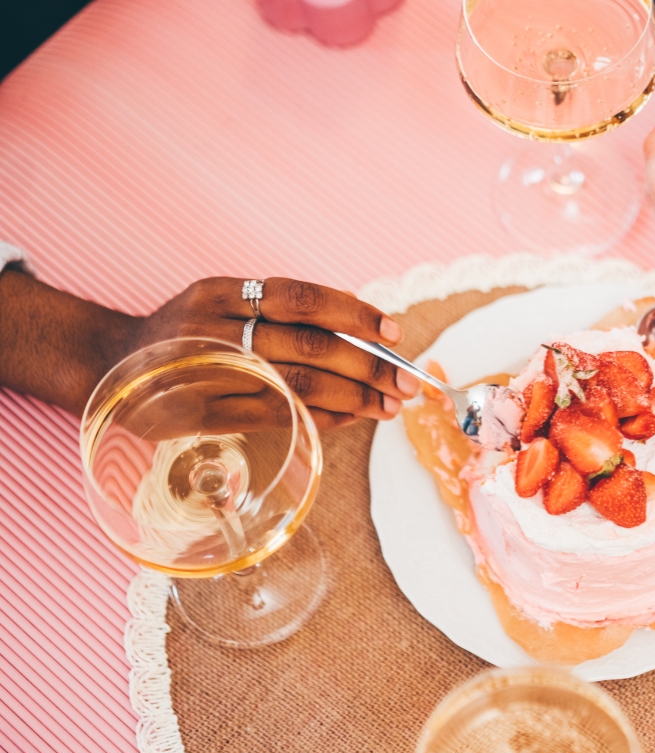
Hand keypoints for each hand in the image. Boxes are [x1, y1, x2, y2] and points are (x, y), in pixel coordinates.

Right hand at [130, 277, 414, 429]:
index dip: (352, 314)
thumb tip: (362, 329)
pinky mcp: (200, 415)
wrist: (105, 366)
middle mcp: (210, 327)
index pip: (300, 297)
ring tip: (389, 405)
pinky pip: (276, 416)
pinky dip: (321, 417)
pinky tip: (352, 418)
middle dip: (366, 365)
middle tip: (406, 381)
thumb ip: (277, 313)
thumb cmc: (184, 335)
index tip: (393, 331)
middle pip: (305, 344)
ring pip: (295, 383)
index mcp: (219, 291)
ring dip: (352, 396)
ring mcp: (204, 373)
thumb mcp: (219, 305)